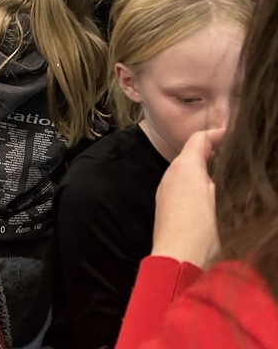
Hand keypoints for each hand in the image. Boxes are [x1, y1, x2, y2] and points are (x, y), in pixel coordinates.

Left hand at [152, 128, 223, 267]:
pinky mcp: (164, 211)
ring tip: (226, 182)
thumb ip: (229, 179)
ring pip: (186, 174)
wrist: (178, 263)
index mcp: (185, 166)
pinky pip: (181, 191)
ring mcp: (164, 193)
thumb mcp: (225, 199)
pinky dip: (195, 189)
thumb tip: (234, 172)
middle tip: (234, 159)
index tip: (233, 136)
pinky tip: (210, 204)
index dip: (217, 134)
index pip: (199, 138)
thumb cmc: (205, 230)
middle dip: (212, 155)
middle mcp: (170, 175)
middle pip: (191, 156)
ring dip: (204, 174)